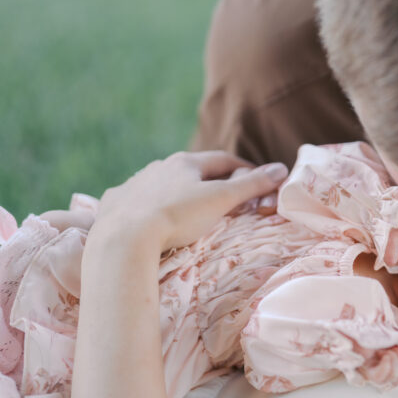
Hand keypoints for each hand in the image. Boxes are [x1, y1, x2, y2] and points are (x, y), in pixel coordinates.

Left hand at [91, 151, 288, 251]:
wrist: (123, 238)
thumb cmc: (178, 216)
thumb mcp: (221, 200)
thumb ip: (252, 185)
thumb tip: (282, 169)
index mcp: (186, 163)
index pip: (223, 160)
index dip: (244, 169)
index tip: (257, 179)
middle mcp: (159, 167)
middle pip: (192, 170)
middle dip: (210, 180)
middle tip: (225, 196)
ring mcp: (134, 184)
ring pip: (162, 184)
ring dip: (178, 192)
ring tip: (188, 209)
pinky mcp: (115, 203)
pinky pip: (136, 200)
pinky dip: (149, 206)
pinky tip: (150, 219)